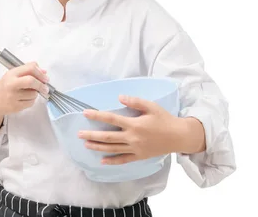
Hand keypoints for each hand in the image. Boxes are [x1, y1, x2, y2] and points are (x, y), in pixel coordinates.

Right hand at [0, 62, 49, 115]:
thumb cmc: (5, 86)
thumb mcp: (13, 75)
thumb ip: (28, 71)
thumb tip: (44, 72)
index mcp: (12, 73)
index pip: (30, 68)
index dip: (40, 73)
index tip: (45, 78)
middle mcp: (11, 84)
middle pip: (31, 81)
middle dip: (41, 85)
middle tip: (45, 88)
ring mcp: (12, 96)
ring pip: (33, 94)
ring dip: (35, 94)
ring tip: (29, 93)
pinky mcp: (15, 106)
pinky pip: (31, 103)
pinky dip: (31, 101)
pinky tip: (25, 99)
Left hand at [77, 95, 201, 164]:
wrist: (179, 137)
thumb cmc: (164, 119)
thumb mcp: (152, 106)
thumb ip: (135, 101)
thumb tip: (119, 97)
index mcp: (134, 124)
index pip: (111, 118)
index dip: (97, 115)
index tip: (85, 113)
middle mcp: (132, 137)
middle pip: (108, 137)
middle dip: (92, 135)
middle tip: (79, 134)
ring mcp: (135, 148)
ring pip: (112, 149)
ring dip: (97, 147)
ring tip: (85, 144)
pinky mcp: (139, 156)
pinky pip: (123, 160)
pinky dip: (112, 161)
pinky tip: (101, 161)